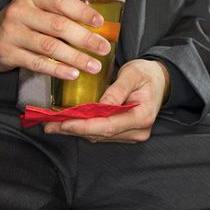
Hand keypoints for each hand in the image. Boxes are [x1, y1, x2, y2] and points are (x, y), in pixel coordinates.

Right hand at [0, 0, 110, 79]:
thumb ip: (62, 16)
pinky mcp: (8, 53)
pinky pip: (37, 63)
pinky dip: (58, 69)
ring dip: (75, 57)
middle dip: (85, 38)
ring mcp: (12, 33)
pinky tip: (73, 74)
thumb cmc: (25, 24)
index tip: (100, 22)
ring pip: (50, 46)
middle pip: (58, 26)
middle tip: (103, 48)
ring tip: (94, 66)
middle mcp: (20, 12)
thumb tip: (98, 29)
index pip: (60, 1)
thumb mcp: (39, 11)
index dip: (82, 11)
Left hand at [44, 59, 169, 142]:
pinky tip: (69, 123)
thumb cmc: (147, 74)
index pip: (109, 126)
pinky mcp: (126, 133)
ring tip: (53, 124)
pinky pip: (103, 133)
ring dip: (77, 130)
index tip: (63, 122)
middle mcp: (138, 130)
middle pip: (101, 134)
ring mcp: (132, 134)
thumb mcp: (133, 74)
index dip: (84, 126)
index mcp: (142, 116)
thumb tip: (99, 105)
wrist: (160, 80)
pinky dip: (85, 128)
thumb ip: (116, 90)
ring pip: (100, 136)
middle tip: (49, 125)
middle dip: (74, 129)